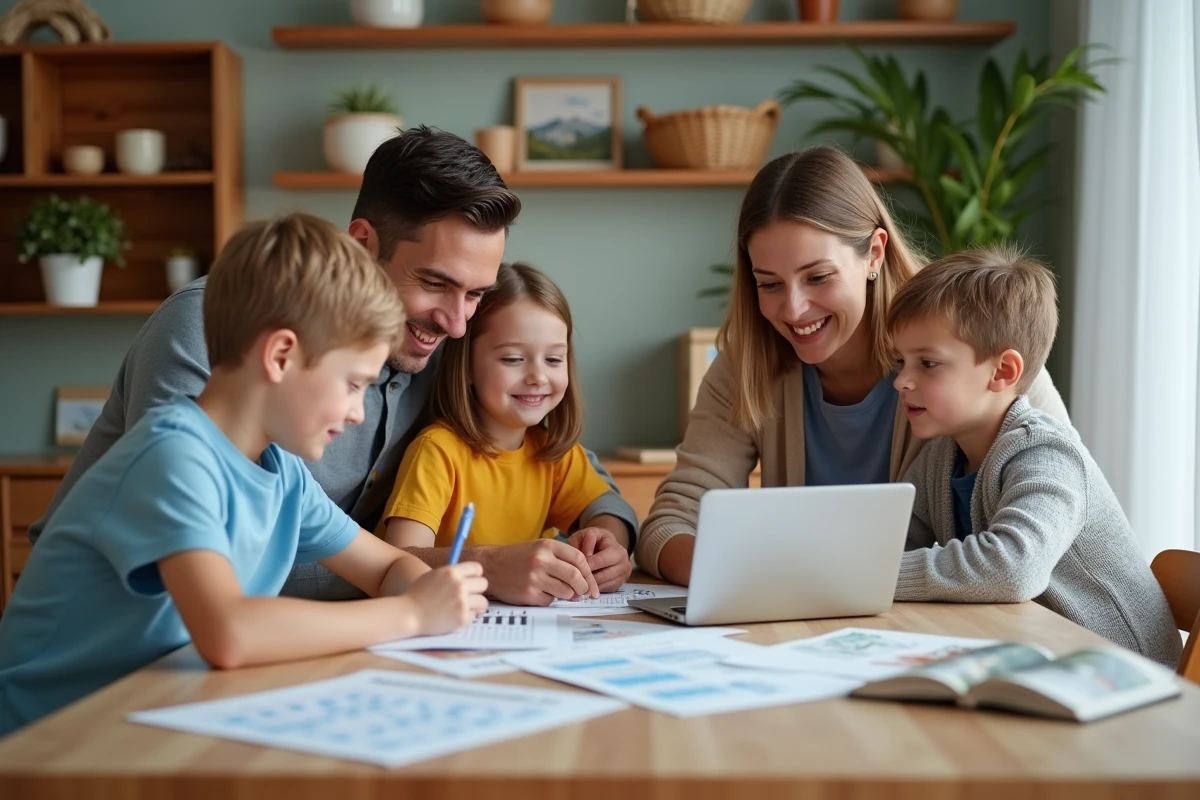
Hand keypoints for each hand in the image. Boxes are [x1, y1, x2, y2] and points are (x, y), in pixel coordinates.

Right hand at [406, 562, 488, 635]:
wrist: (408, 614)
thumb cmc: (418, 594)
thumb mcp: (434, 576)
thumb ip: (452, 574)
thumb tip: (470, 575)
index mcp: (451, 572)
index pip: (477, 568)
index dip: (475, 575)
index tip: (471, 581)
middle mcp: (459, 585)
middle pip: (483, 584)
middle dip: (477, 590)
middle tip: (469, 596)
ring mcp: (462, 602)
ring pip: (483, 602)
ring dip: (476, 605)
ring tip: (466, 608)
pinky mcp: (462, 618)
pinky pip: (475, 616)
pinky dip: (468, 617)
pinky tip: (456, 617)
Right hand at [479, 539, 598, 605]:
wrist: (490, 566)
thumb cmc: (518, 558)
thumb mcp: (539, 549)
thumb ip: (561, 561)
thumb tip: (582, 583)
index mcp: (547, 546)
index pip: (579, 559)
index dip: (589, 574)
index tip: (592, 584)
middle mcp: (541, 560)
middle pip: (575, 577)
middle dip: (583, 588)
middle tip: (583, 593)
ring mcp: (534, 578)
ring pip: (565, 592)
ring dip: (566, 595)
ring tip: (557, 591)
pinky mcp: (528, 594)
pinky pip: (549, 601)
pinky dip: (549, 599)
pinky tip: (539, 592)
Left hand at [567, 528, 631, 592]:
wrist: (606, 545)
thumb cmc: (594, 540)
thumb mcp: (588, 533)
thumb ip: (585, 541)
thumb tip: (584, 556)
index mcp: (617, 550)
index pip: (598, 562)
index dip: (583, 564)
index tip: (572, 565)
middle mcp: (624, 564)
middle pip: (600, 577)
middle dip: (585, 577)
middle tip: (572, 577)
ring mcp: (623, 576)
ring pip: (601, 586)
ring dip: (587, 585)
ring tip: (576, 580)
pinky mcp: (619, 585)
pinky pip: (603, 591)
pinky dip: (592, 589)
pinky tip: (584, 584)